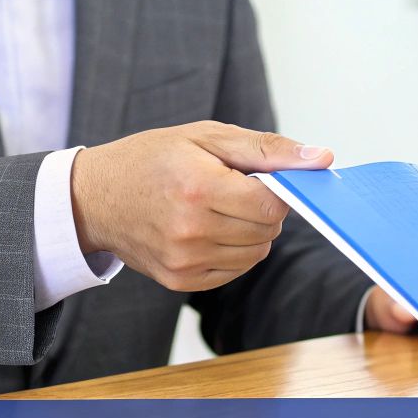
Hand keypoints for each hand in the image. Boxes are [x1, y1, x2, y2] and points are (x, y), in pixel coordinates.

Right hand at [70, 121, 329, 292]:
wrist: (94, 198)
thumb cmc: (152, 159)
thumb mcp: (207, 136)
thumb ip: (269, 149)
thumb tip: (322, 159)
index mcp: (199, 187)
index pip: (272, 204)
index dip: (274, 189)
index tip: (256, 177)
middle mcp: (191, 230)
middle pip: (267, 229)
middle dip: (262, 209)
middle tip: (231, 189)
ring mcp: (184, 260)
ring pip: (256, 253)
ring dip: (250, 231)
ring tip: (217, 208)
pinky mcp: (180, 280)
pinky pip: (235, 270)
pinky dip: (232, 250)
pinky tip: (207, 229)